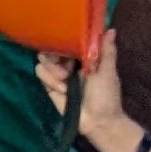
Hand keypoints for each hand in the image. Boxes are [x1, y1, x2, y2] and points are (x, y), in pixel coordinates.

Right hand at [37, 26, 131, 150]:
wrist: (98, 122)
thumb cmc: (106, 96)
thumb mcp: (108, 73)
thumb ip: (107, 52)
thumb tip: (111, 29)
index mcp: (84, 57)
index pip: (67, 40)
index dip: (63, 38)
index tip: (65, 41)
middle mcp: (68, 62)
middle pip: (51, 47)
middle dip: (55, 56)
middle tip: (66, 67)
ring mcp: (57, 73)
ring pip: (42, 59)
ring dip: (53, 71)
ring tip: (65, 82)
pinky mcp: (48, 84)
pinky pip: (40, 72)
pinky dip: (50, 80)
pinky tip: (62, 90)